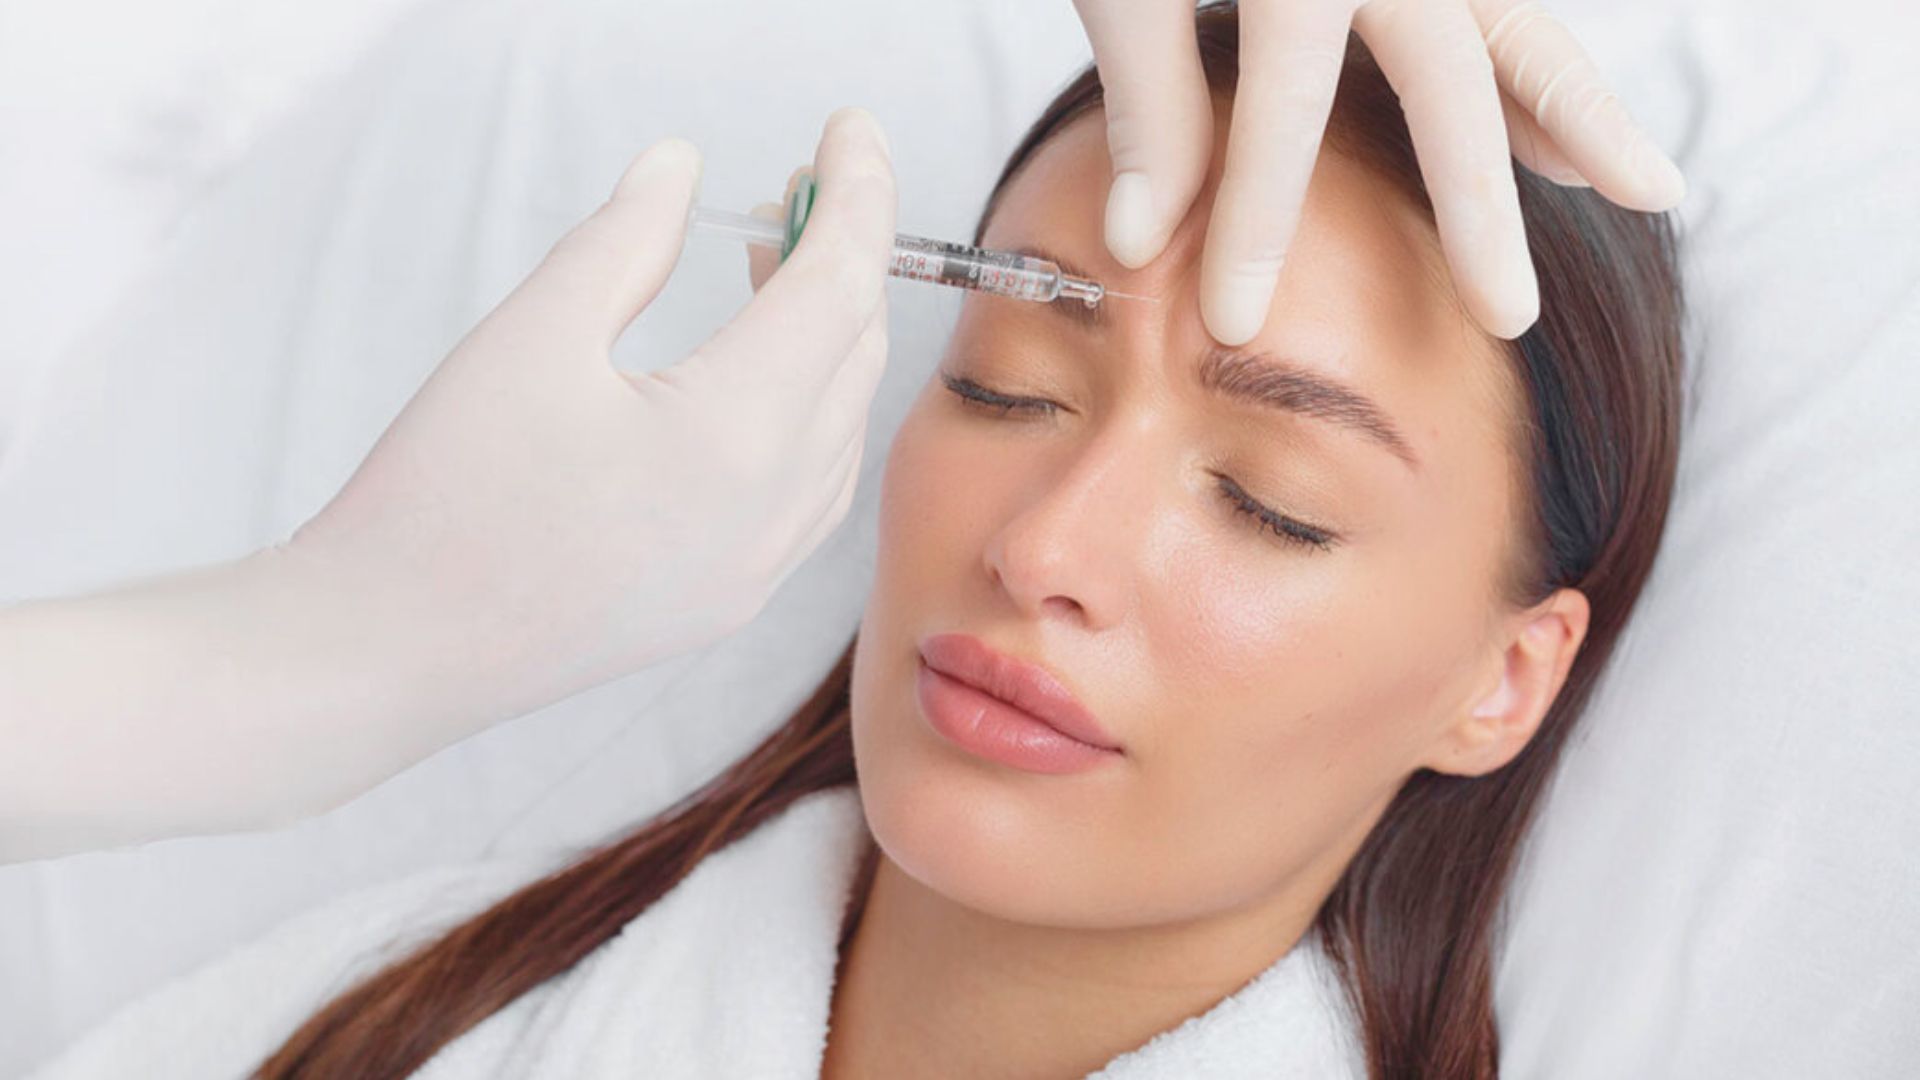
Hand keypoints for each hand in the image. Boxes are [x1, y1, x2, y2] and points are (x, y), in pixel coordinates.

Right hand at [281, 106, 895, 699]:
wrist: (389, 652)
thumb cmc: (443, 497)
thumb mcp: (531, 335)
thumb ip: (627, 240)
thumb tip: (682, 169)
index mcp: (738, 436)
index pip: (842, 284)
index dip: (858, 192)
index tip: (849, 128)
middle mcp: (776, 513)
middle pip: (856, 350)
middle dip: (842, 254)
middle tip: (795, 185)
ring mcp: (760, 571)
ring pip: (844, 422)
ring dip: (827, 333)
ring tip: (768, 262)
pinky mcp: (730, 600)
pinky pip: (815, 489)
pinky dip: (811, 411)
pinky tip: (760, 372)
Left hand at [1070, 0, 1686, 342]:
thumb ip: (1146, 93)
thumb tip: (1143, 241)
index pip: (1282, 105)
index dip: (1258, 217)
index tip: (1236, 319)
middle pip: (1448, 80)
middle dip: (1475, 207)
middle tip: (1506, 317)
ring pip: (1519, 25)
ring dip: (1579, 114)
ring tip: (1648, 193)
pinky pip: (1501, 7)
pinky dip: (1534, 71)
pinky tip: (1558, 144)